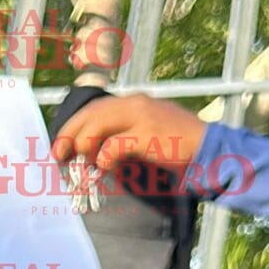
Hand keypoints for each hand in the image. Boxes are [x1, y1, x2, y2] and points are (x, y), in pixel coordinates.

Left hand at [50, 93, 206, 177]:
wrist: (209, 149)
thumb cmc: (178, 146)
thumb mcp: (147, 133)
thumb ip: (123, 135)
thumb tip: (94, 153)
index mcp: (134, 101)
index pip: (95, 109)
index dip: (74, 126)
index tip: (61, 145)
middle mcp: (136, 103)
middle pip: (92, 114)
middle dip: (71, 134)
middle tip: (59, 154)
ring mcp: (143, 116)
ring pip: (99, 124)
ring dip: (84, 144)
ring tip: (82, 162)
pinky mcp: (148, 134)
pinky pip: (116, 144)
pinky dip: (105, 156)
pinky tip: (104, 167)